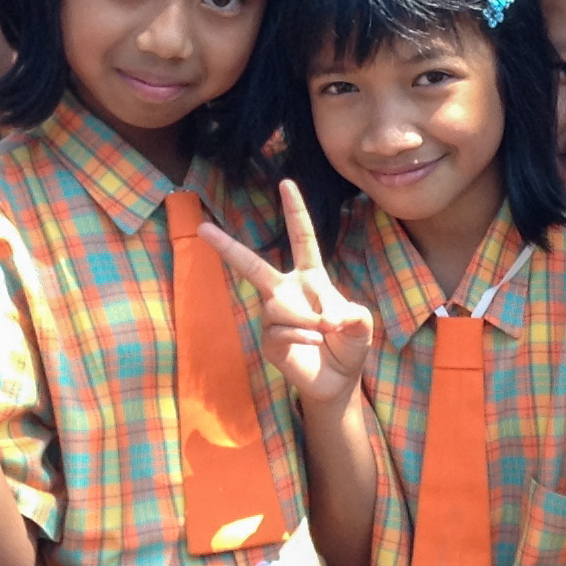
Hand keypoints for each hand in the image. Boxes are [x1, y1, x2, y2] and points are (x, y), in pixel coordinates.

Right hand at [201, 181, 375, 407]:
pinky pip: (278, 331)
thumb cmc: (349, 345)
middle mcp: (286, 292)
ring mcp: (274, 317)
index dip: (295, 212)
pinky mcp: (269, 341)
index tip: (286, 183)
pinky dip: (299, 337)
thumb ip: (355, 314)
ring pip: (278, 307)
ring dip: (305, 320)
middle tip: (203, 228)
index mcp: (311, 278)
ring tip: (323, 333)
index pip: (302, 239)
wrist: (338, 381)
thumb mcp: (362, 325)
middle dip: (227, 247)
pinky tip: (312, 344)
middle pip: (253, 266)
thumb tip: (329, 316)